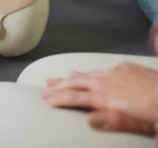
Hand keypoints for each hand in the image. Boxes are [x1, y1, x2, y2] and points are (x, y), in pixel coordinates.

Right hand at [43, 63, 157, 135]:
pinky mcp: (127, 67)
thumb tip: (89, 120)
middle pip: (77, 84)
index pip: (77, 98)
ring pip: (87, 74)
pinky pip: (102, 69)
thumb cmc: (157, 113)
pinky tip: (85, 73)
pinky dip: (89, 72)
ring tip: (56, 79)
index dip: (60, 99)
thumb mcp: (140, 124)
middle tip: (44, 89)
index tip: (46, 101)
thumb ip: (114, 121)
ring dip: (70, 78)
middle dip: (59, 87)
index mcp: (108, 98)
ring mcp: (117, 72)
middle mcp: (108, 82)